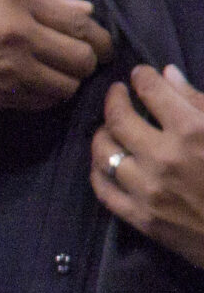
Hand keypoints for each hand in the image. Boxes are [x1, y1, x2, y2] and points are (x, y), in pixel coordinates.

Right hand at [0, 0, 113, 112]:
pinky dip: (40, 99)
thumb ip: (38, 2)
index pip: (82, 22)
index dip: (98, 38)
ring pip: (65, 87)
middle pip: (83, 58)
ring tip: (49, 78)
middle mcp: (18, 34)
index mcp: (16, 0)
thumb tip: (86, 11)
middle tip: (74, 64)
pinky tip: (26, 89)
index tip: (97, 46)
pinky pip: (38, 103)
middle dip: (85, 64)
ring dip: (63, 85)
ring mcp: (7, 70)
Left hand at [93, 64, 203, 267]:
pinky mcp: (141, 218)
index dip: (142, 77)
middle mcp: (163, 157)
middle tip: (116, 92)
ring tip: (107, 127)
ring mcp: (148, 190)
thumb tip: (168, 74)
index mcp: (192, 131)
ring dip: (101, 134)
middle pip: (118, 120)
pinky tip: (102, 162)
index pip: (152, 92)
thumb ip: (199, 101)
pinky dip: (98, 172)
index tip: (139, 74)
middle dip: (114, 99)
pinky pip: (104, 190)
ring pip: (104, 153)